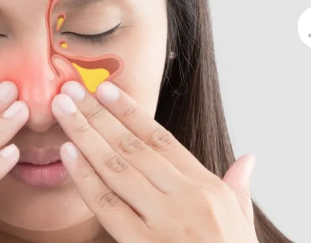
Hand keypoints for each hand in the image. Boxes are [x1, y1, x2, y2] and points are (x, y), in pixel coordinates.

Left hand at [52, 81, 257, 242]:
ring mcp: (162, 221)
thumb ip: (238, 186)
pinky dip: (85, 177)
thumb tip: (248, 160)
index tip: (104, 89)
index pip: (160, 138)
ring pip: (116, 167)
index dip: (129, 111)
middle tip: (70, 89)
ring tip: (62, 109)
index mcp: (205, 186)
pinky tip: (68, 154)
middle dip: (97, 114)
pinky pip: (108, 206)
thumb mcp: (242, 221)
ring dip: (84, 134)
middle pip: (131, 145)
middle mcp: (184, 197)